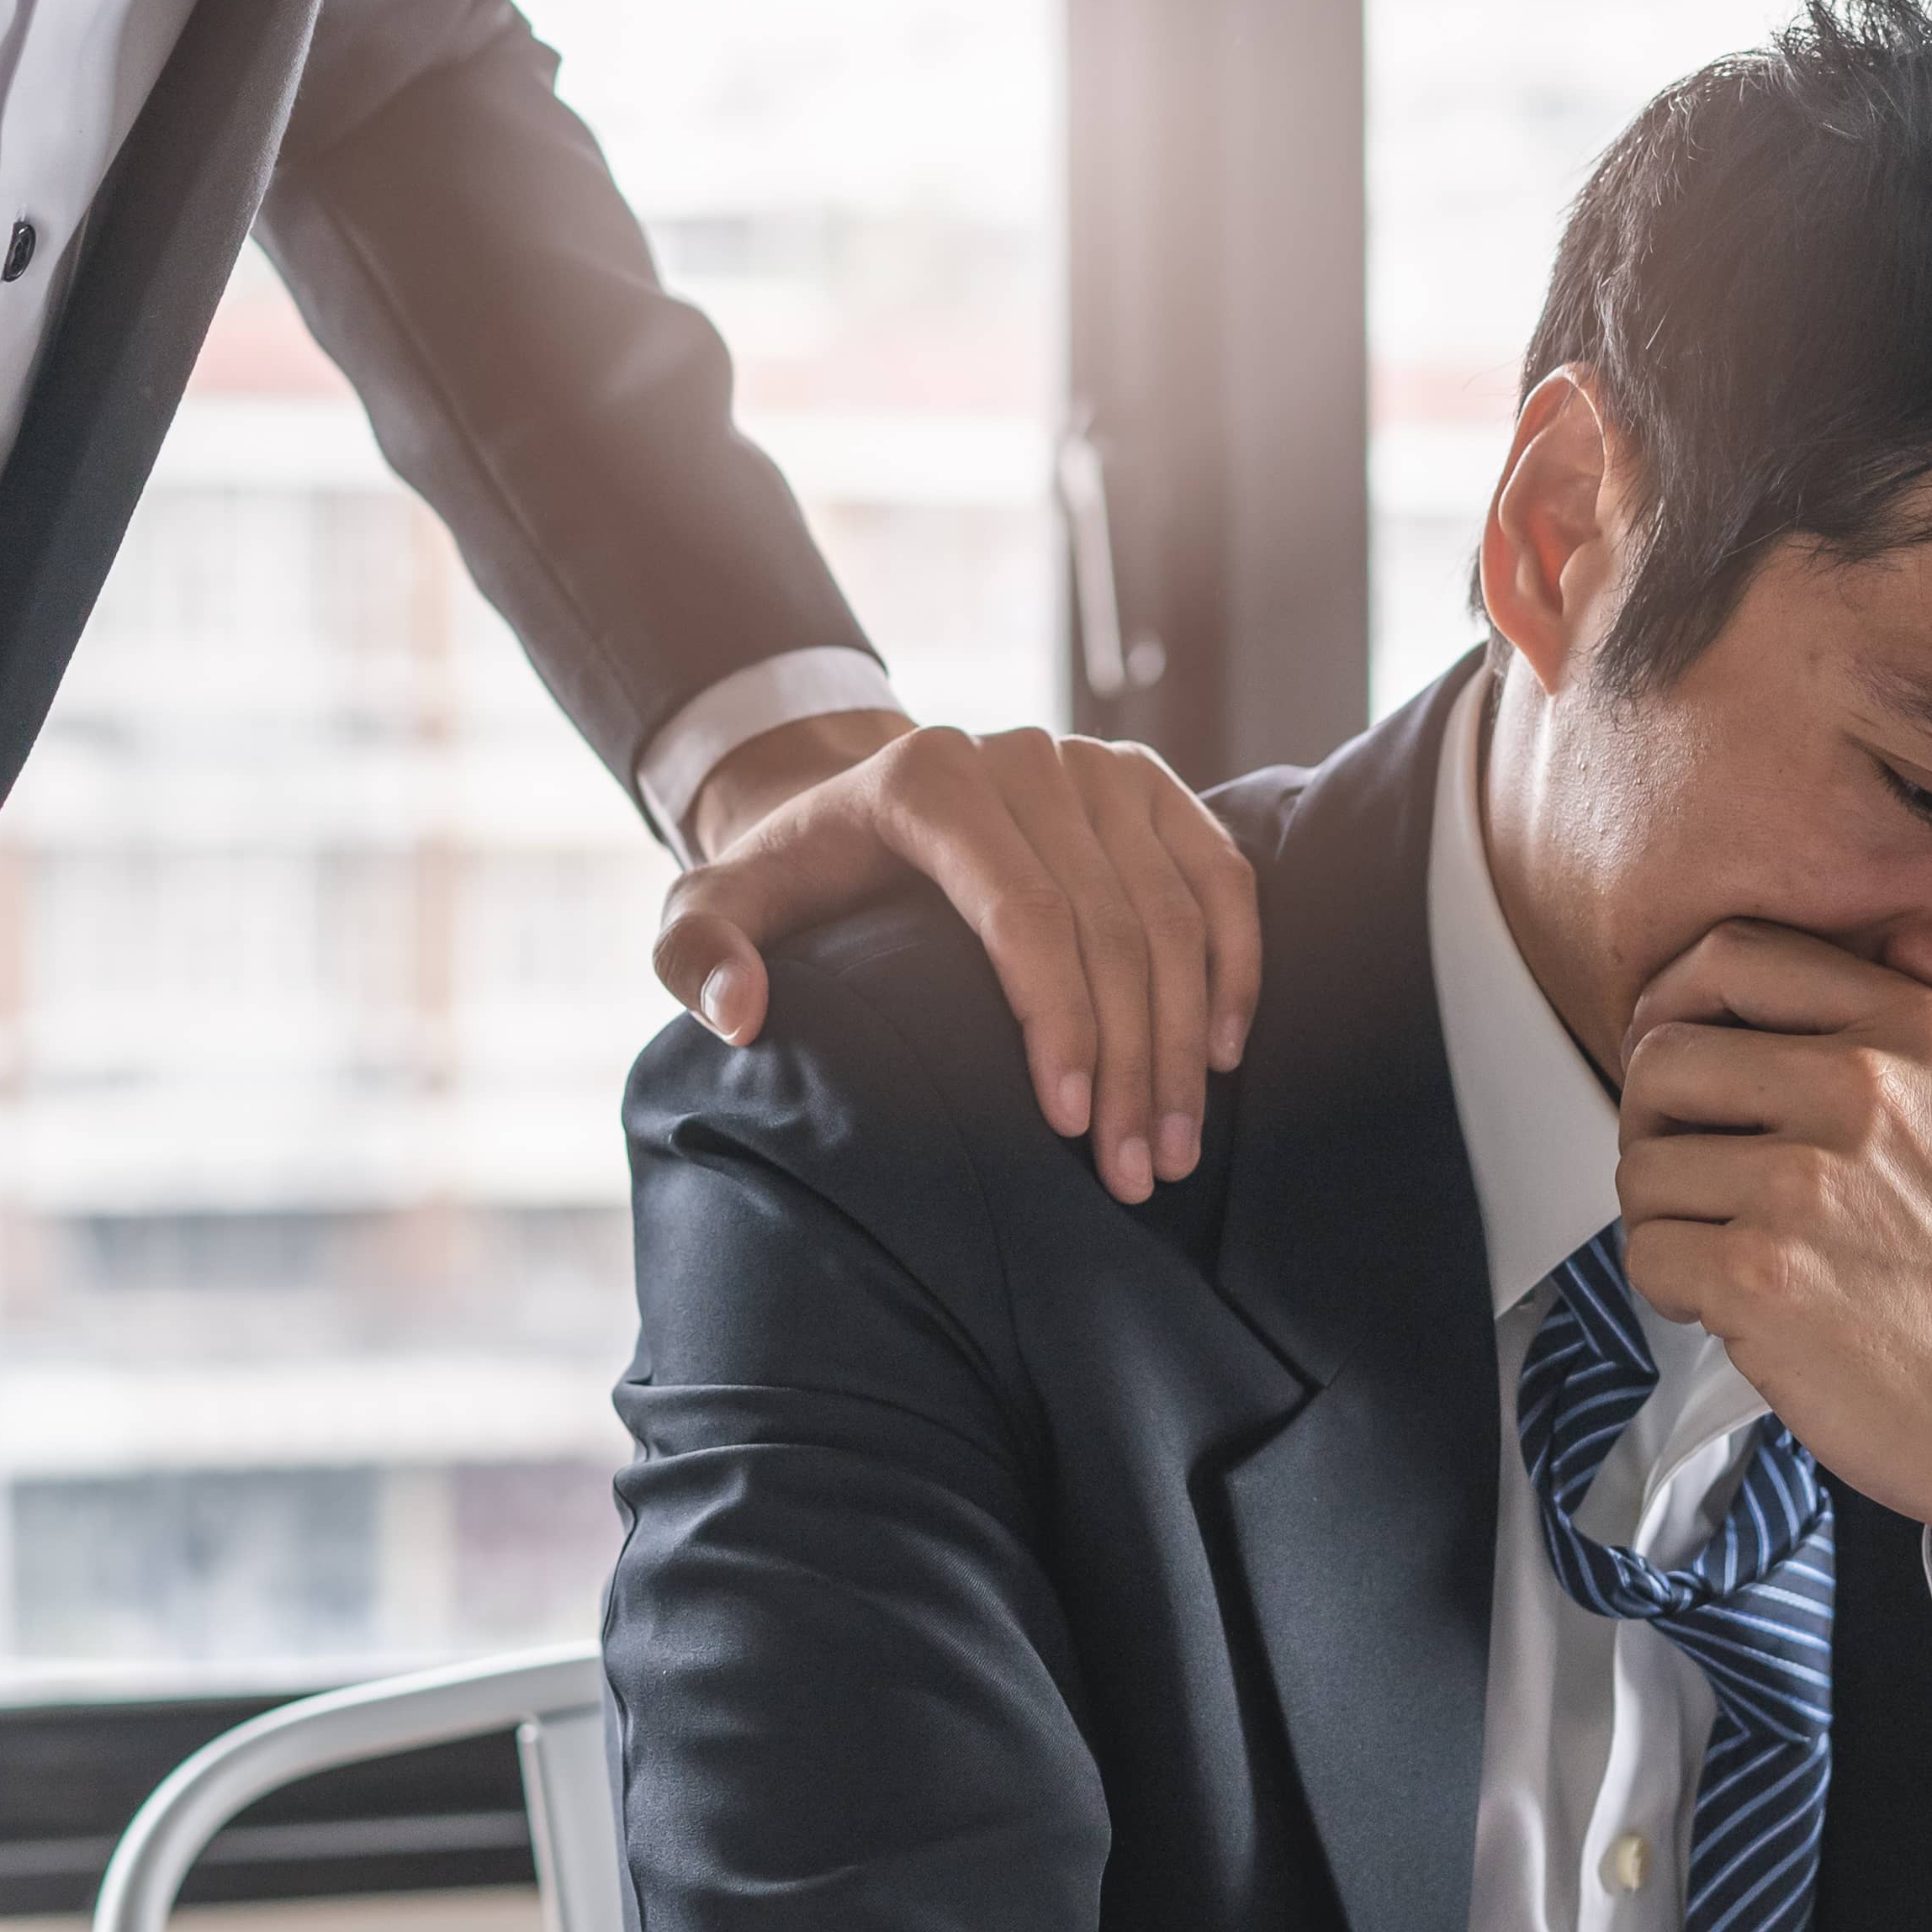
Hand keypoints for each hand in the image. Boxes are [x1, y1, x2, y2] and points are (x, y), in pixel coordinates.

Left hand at [653, 717, 1263, 1202]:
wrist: (860, 812)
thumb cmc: (795, 882)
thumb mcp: (711, 909)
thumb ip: (696, 953)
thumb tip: (739, 1012)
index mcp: (926, 782)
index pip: (1027, 914)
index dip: (1061, 1024)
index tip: (1068, 1125)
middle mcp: (1024, 758)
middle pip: (1111, 927)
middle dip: (1135, 1065)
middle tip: (1137, 1173)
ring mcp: (1096, 766)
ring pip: (1174, 914)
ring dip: (1188, 1042)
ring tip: (1177, 1148)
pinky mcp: (1149, 785)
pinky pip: (1221, 877)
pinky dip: (1234, 967)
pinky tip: (1225, 1057)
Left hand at [1611, 920, 1931, 1646]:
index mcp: (1914, 1028)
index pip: (1733, 954)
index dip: (1675, 1001)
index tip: (1678, 1053)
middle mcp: (1862, 1089)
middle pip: (1661, 1057)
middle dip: (1656, 1124)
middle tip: (1696, 1173)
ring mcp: (1806, 1184)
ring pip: (1640, 1162)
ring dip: (1664, 1215)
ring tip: (1726, 1246)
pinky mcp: (1760, 1276)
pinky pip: (1644, 1251)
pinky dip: (1669, 1287)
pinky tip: (1730, 1304)